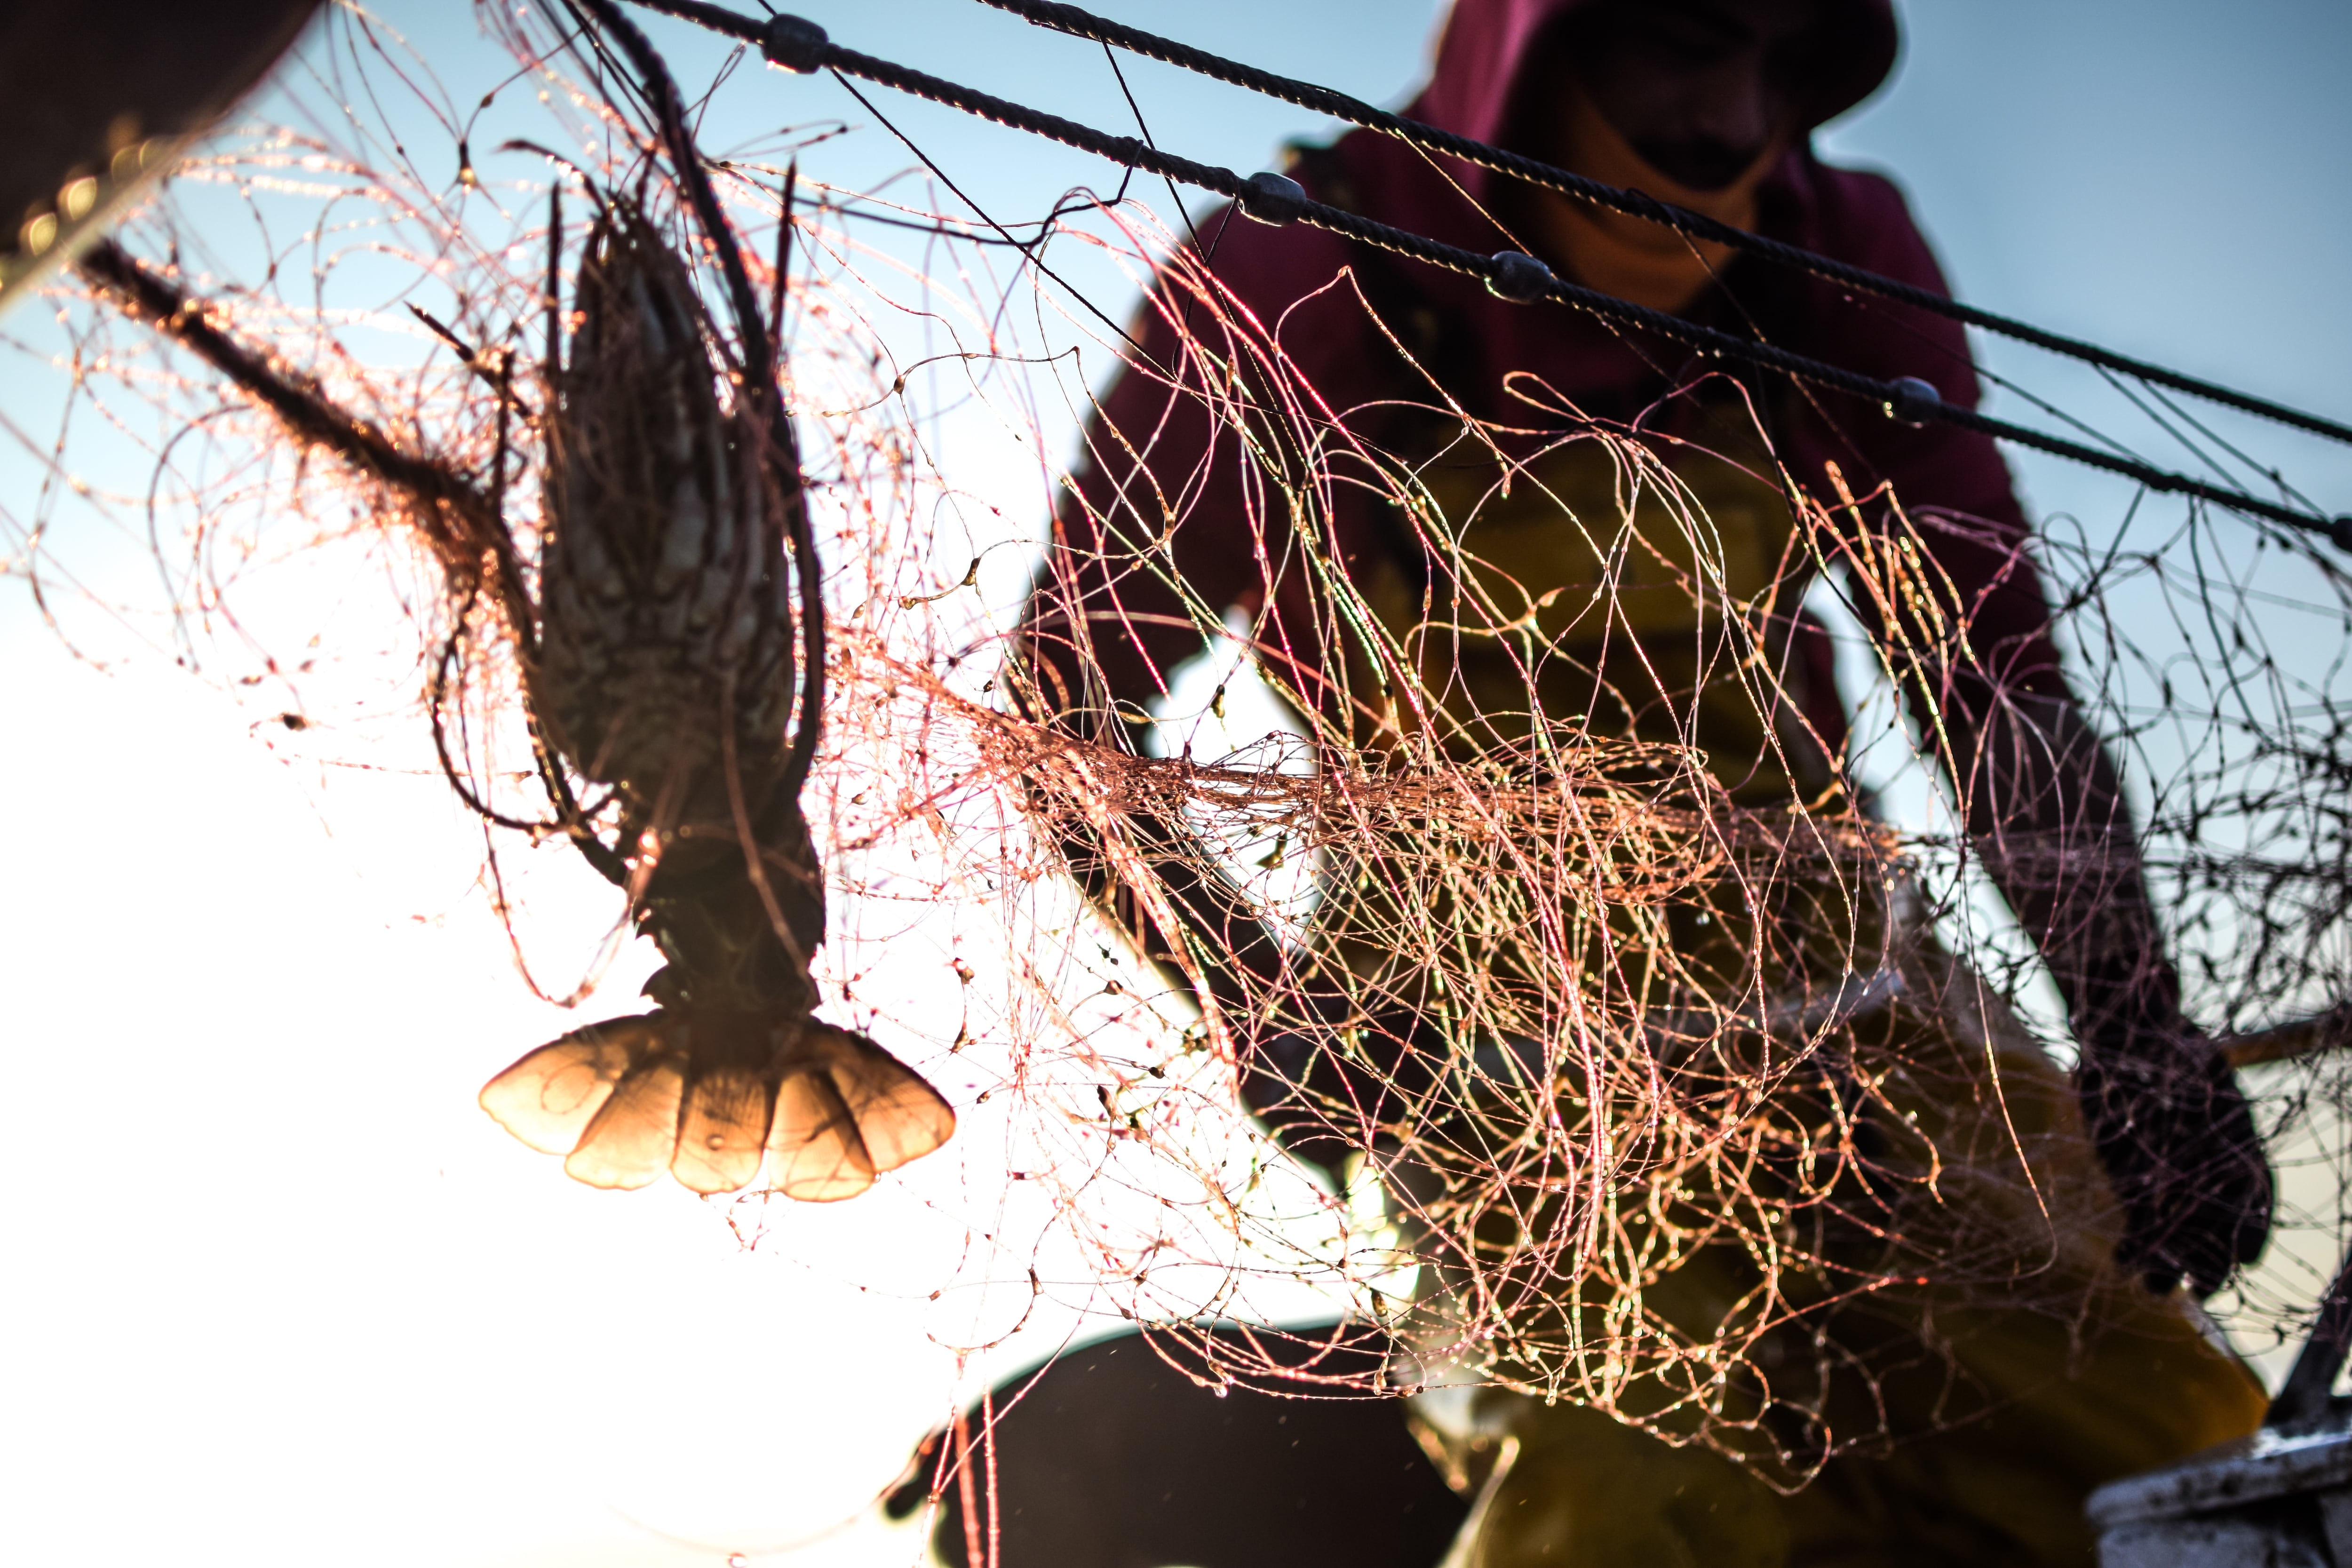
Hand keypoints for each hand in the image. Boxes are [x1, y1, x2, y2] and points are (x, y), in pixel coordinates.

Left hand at [2076, 1026, 2272, 1297]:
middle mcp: (2211, 1167)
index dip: (2251, 1222)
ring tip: (2156, 1287)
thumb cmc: (2153, 1037)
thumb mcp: (2162, 1027)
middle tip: (2200, 1286)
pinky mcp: (2141, 1193)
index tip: (2244, 1252)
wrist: (2126, 1043)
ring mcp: (2178, 1183)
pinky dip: (2141, 1251)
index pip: (2253, 1190)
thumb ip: (2161, 1017)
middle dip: (2212, 1257)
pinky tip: (2126, 1266)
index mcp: (2233, 1137)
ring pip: (2187, 1237)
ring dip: (2175, 1265)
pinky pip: (2148, 1231)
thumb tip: (2151, 975)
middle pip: (2222, 1224)